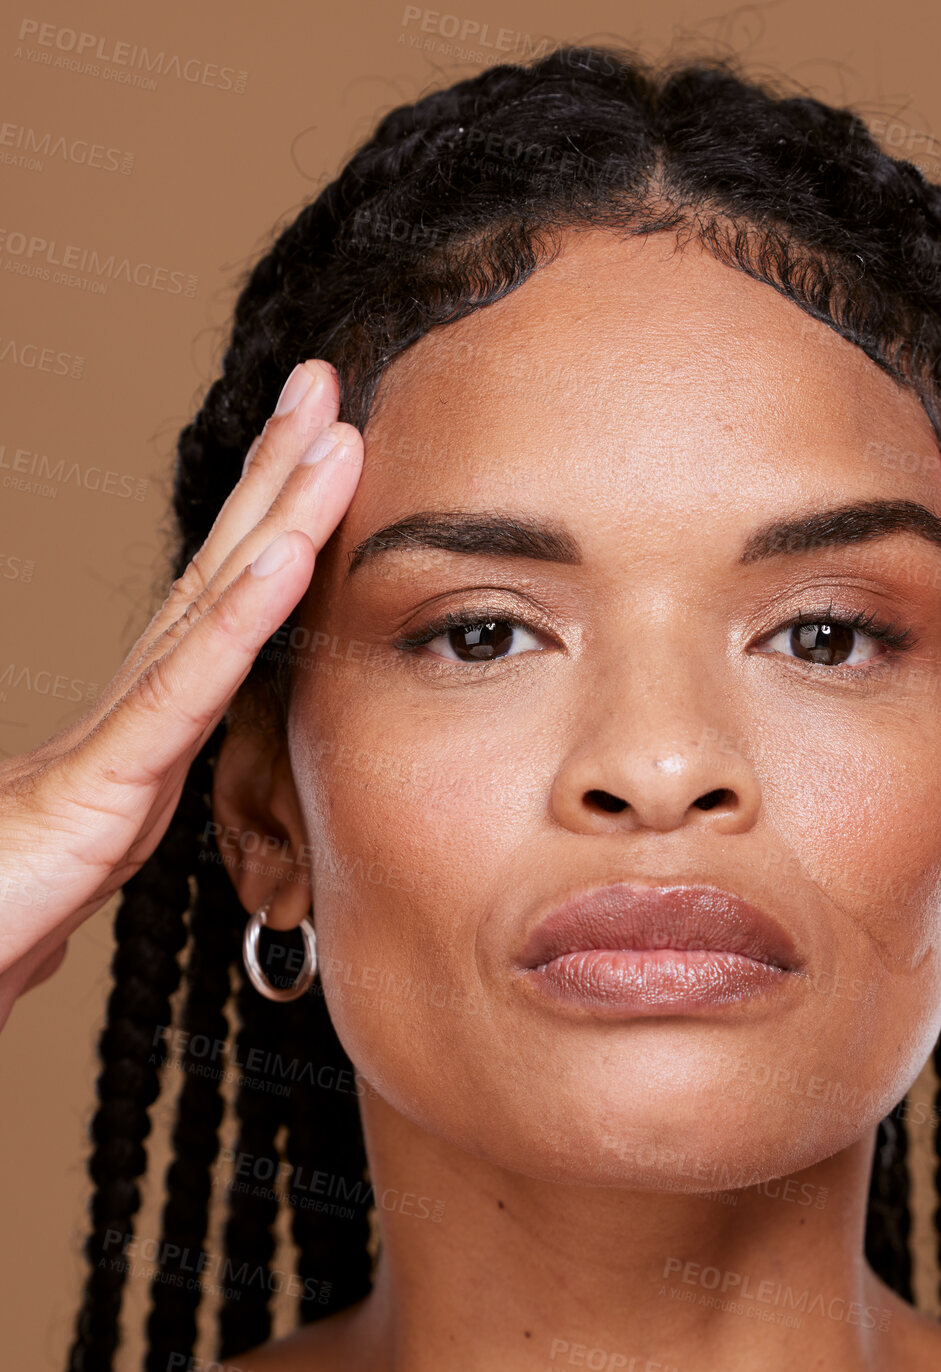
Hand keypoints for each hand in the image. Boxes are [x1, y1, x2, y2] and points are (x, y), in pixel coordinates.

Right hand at [0, 359, 362, 1025]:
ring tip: (330, 429)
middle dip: (274, 479)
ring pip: (212, 613)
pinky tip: (287, 556)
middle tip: (324, 387)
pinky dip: (239, 623)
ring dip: (277, 515)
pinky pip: (183, 697)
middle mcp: (131, 722)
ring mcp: (114, 747)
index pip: (212, 616)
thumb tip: (117, 835)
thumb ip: (104, 839)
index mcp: (137, 740)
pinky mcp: (99, 790)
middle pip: (217, 581)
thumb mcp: (73, 877)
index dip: (264, 530)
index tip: (313, 453)